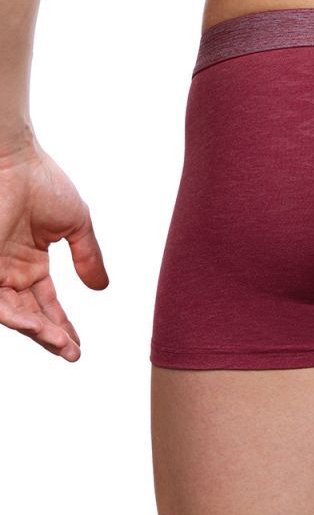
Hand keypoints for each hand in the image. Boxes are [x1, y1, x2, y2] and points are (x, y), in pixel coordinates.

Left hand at [0, 138, 108, 360]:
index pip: (46, 302)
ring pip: (13, 315)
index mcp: (30, 261)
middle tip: (71, 353)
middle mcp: (10, 270)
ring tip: (61, 345)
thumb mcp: (76, 224)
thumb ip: (88, 256)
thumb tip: (102, 289)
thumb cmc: (43, 182)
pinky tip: (38, 327)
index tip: (78, 345)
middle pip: (30, 315)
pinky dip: (17, 318)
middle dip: (51, 336)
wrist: (15, 160)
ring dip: (37, 332)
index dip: (62, 325)